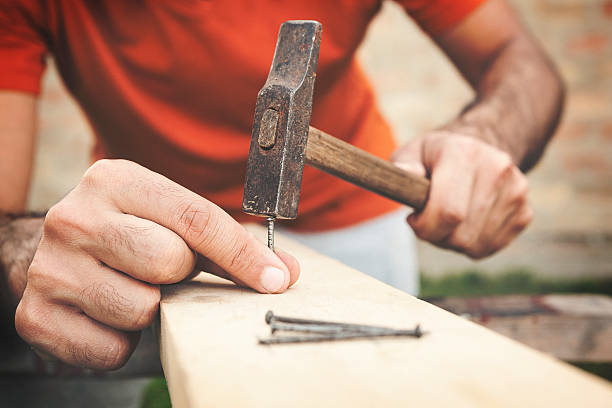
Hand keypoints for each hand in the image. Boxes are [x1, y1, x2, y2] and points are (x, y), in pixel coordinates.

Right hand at [14, 159, 298, 369]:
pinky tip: (111, 316)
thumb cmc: (127, 232)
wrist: (51, 252)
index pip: (195, 217)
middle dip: (181, 275)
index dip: (243, 254)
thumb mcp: (169, 219)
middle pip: (169, 261)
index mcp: (114, 180)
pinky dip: (124, 342)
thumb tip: (284, 273)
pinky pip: (111, 349)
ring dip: (152, 309)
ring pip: (141, 308)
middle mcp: (74, 217)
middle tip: (166, 271)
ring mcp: (50, 267)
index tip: (276, 279)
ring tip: (134, 289)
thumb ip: (226, 243)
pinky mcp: (37, 314)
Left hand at [391, 130, 532, 258]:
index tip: (413, 218)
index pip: (448, 211)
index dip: (424, 226)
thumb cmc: (436, 157)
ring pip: (474, 245)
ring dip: (452, 241)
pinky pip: (489, 248)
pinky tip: (465, 222)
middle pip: (461, 234)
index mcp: (466, 152)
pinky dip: (470, 244)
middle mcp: (497, 169)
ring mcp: (516, 192)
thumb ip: (404, 163)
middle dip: (435, 235)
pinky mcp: (525, 213)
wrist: (479, 150)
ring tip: (446, 219)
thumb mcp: (414, 151)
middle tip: (427, 220)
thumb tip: (405, 173)